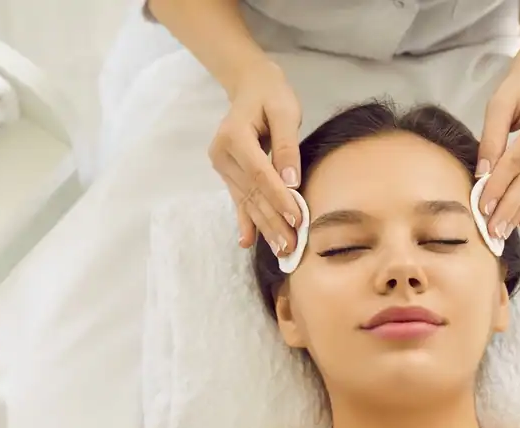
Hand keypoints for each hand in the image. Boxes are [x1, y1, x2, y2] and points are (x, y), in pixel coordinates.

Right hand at [208, 59, 303, 254]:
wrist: (250, 86)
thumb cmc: (271, 95)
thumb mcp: (285, 111)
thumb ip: (287, 146)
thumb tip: (291, 182)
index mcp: (234, 136)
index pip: (260, 175)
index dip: (278, 198)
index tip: (297, 220)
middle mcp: (223, 154)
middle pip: (252, 194)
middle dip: (273, 222)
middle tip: (291, 247)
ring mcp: (222, 166)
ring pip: (247, 201)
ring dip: (264, 227)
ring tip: (281, 249)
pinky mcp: (227, 174)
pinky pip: (239, 200)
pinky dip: (245, 221)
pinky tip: (247, 242)